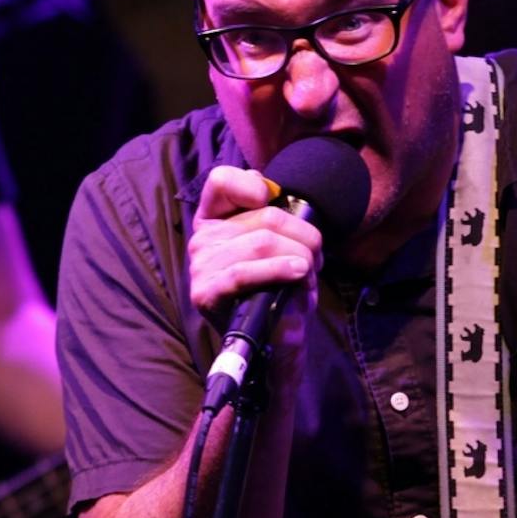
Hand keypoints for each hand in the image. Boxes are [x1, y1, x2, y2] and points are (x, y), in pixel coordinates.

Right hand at [188, 165, 322, 362]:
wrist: (275, 336)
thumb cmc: (277, 285)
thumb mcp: (278, 243)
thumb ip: (272, 214)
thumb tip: (274, 193)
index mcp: (214, 219)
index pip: (221, 181)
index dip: (251, 184)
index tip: (273, 199)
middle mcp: (202, 238)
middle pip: (264, 216)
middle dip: (302, 235)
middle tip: (315, 256)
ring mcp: (201, 265)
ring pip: (262, 242)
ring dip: (298, 256)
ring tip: (308, 271)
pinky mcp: (207, 292)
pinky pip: (245, 272)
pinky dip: (279, 270)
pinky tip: (298, 274)